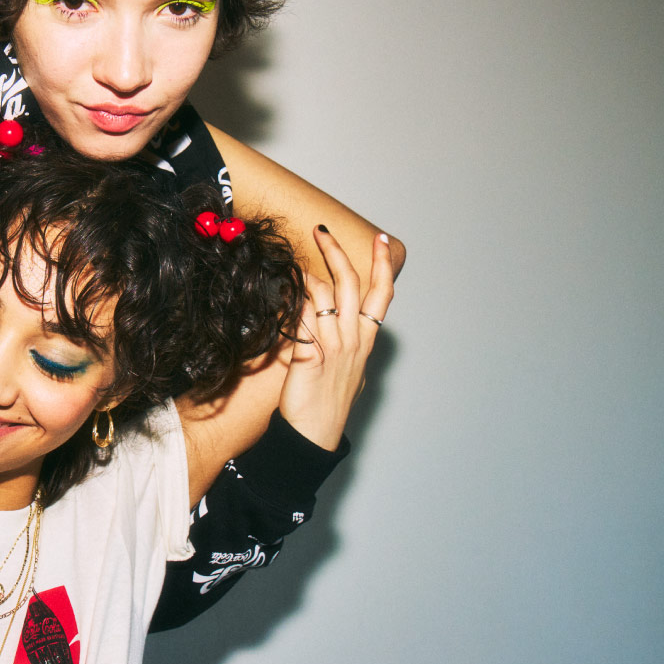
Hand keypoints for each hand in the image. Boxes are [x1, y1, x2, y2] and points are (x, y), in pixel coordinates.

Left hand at [276, 227, 394, 450]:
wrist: (315, 434)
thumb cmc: (330, 404)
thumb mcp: (350, 370)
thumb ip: (350, 345)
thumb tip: (349, 332)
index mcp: (366, 341)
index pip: (381, 295)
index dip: (382, 265)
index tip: (381, 240)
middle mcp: (353, 339)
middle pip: (350, 284)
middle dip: (336, 251)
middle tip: (321, 230)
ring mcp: (332, 346)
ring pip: (322, 295)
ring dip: (306, 274)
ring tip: (292, 265)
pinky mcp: (308, 355)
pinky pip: (300, 318)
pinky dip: (291, 300)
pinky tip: (281, 292)